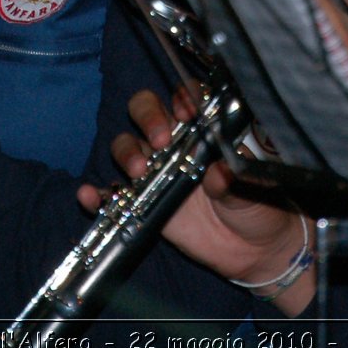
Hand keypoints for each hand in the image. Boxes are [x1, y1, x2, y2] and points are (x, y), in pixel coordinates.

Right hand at [78, 87, 316, 315]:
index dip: (183, 97)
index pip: (186, 98)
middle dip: (148, 117)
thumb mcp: (254, 189)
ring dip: (127, 152)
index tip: (187, 111)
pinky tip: (90, 195)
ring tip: (139, 171)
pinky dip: (97, 193)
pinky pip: (112, 193)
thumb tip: (218, 172)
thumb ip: (234, 179)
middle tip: (160, 141)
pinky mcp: (143, 202)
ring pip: (128, 145)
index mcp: (204, 130)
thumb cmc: (257, 206)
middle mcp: (176, 142)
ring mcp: (156, 171)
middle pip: (146, 111)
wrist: (252, 250)